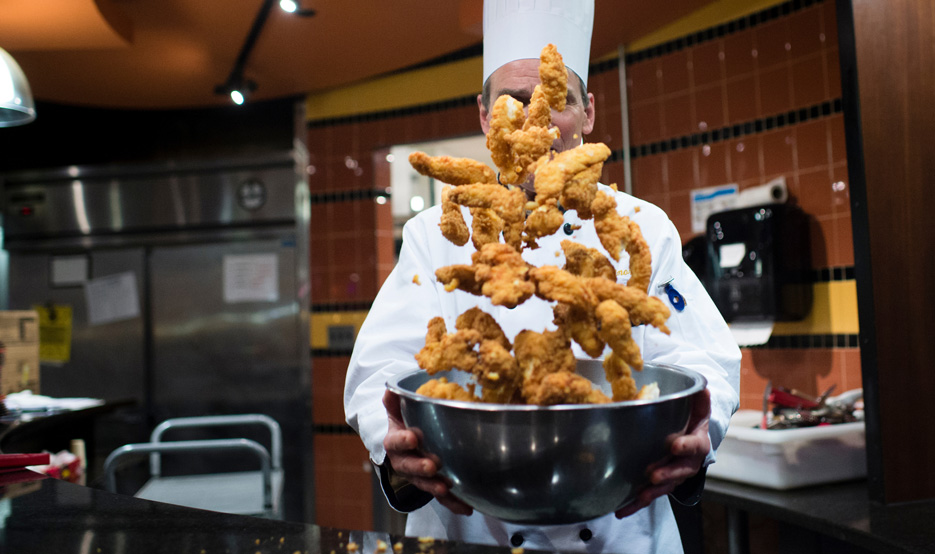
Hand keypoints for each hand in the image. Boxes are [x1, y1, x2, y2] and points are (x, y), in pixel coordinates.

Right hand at [382, 390, 472, 515]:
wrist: (403, 442)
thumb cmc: (402, 423)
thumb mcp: (396, 409)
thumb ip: (394, 400)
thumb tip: (391, 388)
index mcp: (394, 442)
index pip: (394, 441)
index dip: (402, 441)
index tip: (412, 438)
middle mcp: (403, 461)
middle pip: (408, 467)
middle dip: (420, 467)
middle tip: (432, 466)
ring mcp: (417, 475)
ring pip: (423, 484)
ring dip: (434, 487)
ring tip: (446, 488)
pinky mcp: (432, 484)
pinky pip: (441, 496)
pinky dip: (453, 503)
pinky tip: (466, 507)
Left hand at [615, 388, 711, 517]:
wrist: (693, 443)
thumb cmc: (693, 423)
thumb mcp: (698, 409)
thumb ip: (698, 399)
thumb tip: (701, 387)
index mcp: (698, 444)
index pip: (695, 445)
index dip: (686, 446)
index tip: (675, 445)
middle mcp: (687, 463)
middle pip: (680, 472)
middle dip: (667, 474)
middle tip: (653, 475)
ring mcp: (673, 477)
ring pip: (664, 488)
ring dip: (651, 493)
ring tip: (639, 496)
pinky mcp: (659, 485)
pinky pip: (648, 496)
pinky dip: (634, 504)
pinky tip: (620, 510)